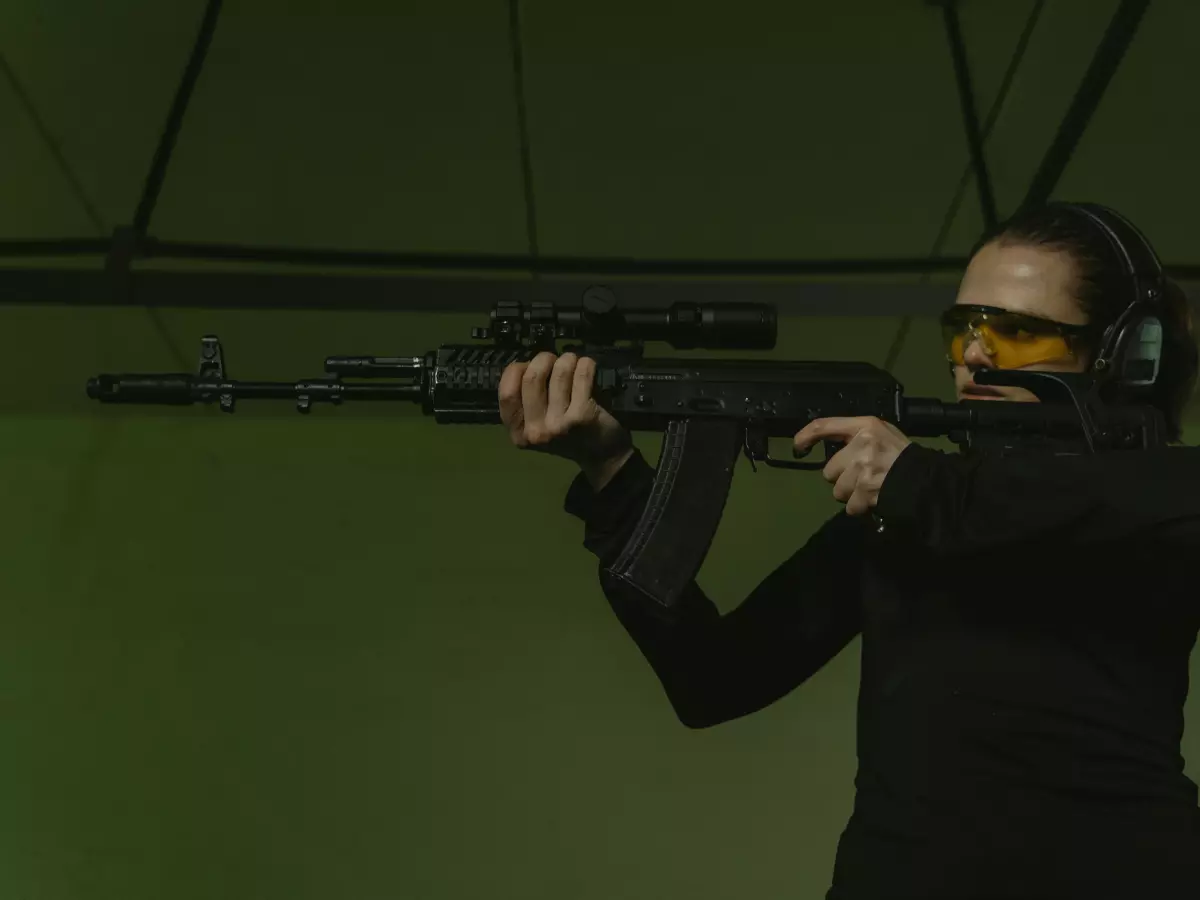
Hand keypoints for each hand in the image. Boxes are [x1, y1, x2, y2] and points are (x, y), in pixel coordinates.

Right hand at [498, 351, 633, 488]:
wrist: (600, 455)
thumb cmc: (567, 435)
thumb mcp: (536, 425)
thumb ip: (525, 400)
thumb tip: (526, 364)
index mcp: (518, 434)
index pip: (506, 394)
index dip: (515, 371)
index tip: (527, 365)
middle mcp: (535, 431)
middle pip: (531, 378)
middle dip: (543, 359)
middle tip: (554, 360)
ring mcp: (559, 425)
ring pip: (559, 373)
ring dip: (567, 359)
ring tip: (573, 362)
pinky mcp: (582, 416)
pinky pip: (581, 376)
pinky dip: (585, 364)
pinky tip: (587, 367)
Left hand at [793, 417, 911, 516]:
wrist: (926, 478)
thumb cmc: (901, 454)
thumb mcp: (882, 433)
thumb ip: (857, 436)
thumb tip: (830, 448)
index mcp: (865, 426)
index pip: (824, 425)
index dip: (805, 436)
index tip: (798, 447)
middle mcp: (861, 445)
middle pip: (829, 470)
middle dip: (842, 478)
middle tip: (861, 477)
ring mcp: (863, 468)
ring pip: (838, 490)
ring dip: (850, 494)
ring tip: (868, 488)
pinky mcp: (866, 490)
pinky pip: (850, 506)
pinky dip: (859, 507)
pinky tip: (872, 500)